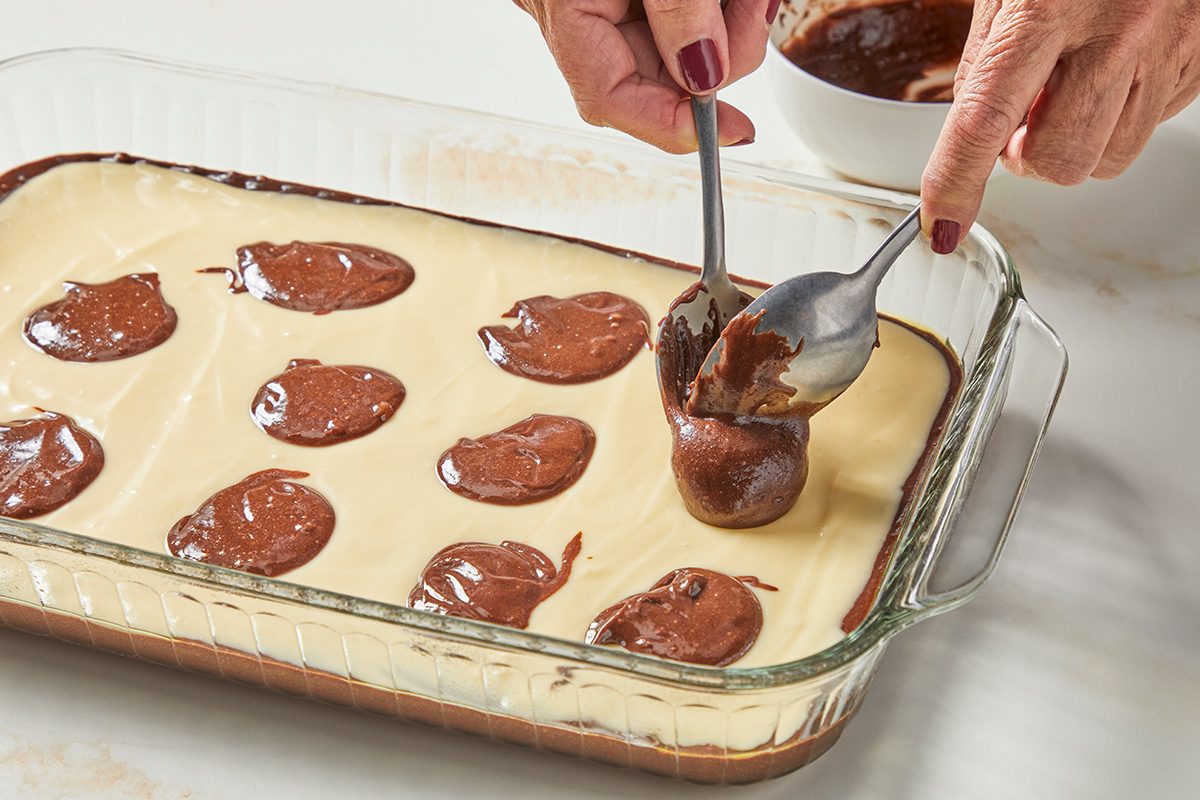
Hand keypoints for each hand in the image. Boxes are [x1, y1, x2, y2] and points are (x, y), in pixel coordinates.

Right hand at [515, 0, 780, 152]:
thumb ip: (679, 10)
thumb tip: (705, 76)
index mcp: (566, 11)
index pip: (613, 101)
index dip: (678, 125)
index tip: (735, 130)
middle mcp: (580, 18)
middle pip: (658, 79)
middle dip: (719, 57)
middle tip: (754, 13)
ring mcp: (608, 8)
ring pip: (681, 53)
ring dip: (729, 26)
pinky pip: (685, 23)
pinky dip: (720, 11)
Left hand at [922, 0, 1199, 252]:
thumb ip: (988, 53)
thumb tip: (974, 127)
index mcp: (1051, 6)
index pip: (986, 122)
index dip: (957, 183)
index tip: (942, 223)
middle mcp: (1122, 30)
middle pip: (1060, 161)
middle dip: (1028, 156)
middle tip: (1020, 116)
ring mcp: (1173, 47)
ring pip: (1109, 157)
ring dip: (1076, 140)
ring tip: (1071, 85)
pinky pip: (1151, 127)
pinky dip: (1120, 115)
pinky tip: (1113, 70)